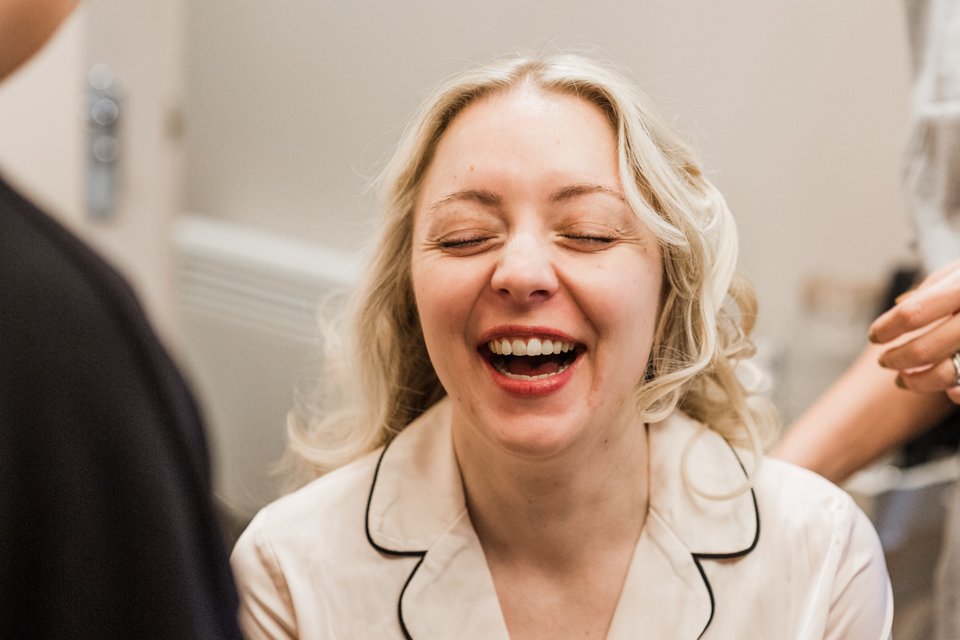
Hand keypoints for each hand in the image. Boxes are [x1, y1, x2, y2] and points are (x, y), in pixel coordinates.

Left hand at [870, 258, 959, 403]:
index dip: (887, 328)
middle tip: (885, 361)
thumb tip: (899, 307)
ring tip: (905, 379)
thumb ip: (937, 286)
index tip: (875, 335)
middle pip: (925, 348)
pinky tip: (948, 392)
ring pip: (948, 372)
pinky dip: (957, 392)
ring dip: (920, 382)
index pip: (913, 313)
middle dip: (897, 359)